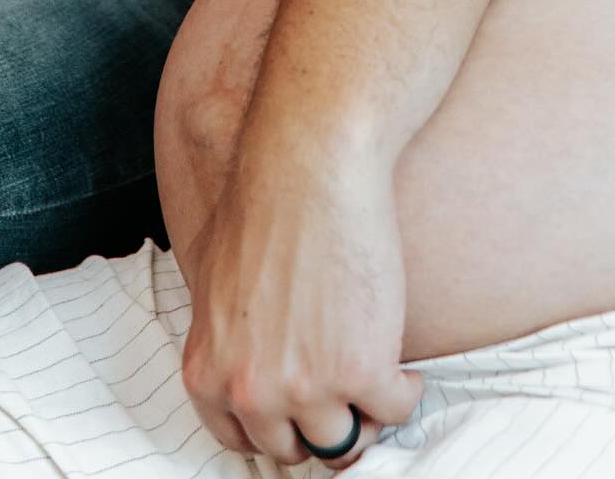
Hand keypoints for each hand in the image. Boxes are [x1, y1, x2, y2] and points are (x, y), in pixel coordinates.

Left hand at [181, 145, 420, 466]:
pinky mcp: (363, 370)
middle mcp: (252, 391)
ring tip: (375, 384)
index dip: (278, 425)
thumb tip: (241, 349)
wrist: (309, 166)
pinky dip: (404, 394)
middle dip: (319, 423)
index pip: (243, 440)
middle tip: (343, 396)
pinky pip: (394, 410)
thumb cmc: (263, 202)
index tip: (301, 409)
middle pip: (294, 448)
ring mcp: (307, 387)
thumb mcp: (210, 275)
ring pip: (344, 443)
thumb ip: (218, 331)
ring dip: (364, 417)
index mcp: (209, 372)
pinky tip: (403, 367)